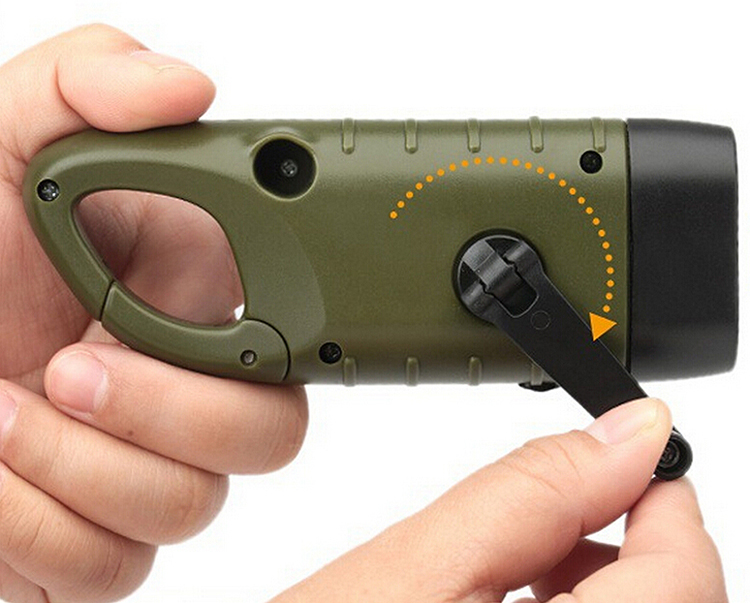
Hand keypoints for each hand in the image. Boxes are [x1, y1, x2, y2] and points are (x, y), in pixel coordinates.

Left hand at [0, 24, 306, 601]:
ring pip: (193, 507)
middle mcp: (184, 386)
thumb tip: (190, 89)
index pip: (300, 336)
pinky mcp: (99, 541)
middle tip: (75, 369)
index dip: (283, 341)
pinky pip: (115, 567)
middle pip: (273, 436)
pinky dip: (37, 527)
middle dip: (174, 415)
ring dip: (82, 467)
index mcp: (191, 299)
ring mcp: (145, 467)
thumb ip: (85, 86)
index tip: (203, 328)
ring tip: (4, 413)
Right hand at [271, 398, 726, 602]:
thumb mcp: (406, 568)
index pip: (689, 571)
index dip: (658, 494)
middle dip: (616, 541)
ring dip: (594, 580)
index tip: (614, 453)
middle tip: (538, 519)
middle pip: (677, 598)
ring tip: (506, 571)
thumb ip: (525, 494)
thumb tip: (627, 432)